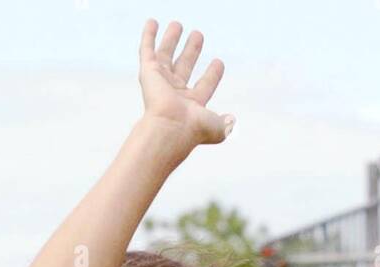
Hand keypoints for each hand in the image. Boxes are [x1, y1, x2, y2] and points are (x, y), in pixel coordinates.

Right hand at [139, 19, 232, 149]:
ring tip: (178, 25)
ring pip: (166, 55)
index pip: (205, 85)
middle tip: (198, 35)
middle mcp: (175, 93)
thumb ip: (227, 125)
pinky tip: (152, 22)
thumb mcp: (217, 128)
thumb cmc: (193, 130)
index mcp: (192, 105)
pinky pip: (147, 49)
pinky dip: (148, 36)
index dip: (212, 74)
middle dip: (191, 51)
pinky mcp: (148, 72)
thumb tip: (232, 122)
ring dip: (171, 40)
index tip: (219, 62)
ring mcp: (161, 82)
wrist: (170, 128)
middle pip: (185, 66)